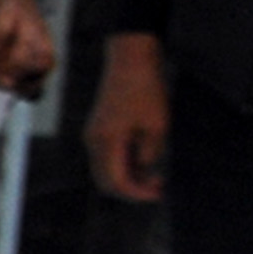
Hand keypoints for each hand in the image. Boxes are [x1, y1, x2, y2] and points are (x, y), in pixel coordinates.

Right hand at [85, 32, 168, 201]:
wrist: (131, 59)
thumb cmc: (145, 89)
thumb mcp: (157, 125)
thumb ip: (150, 154)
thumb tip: (145, 170)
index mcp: (106, 142)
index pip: (116, 182)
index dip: (137, 194)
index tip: (158, 194)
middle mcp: (94, 141)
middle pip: (106, 181)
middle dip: (131, 189)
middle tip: (157, 188)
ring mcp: (94, 135)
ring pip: (106, 170)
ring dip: (128, 177)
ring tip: (155, 175)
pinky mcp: (99, 128)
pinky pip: (107, 157)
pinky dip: (124, 164)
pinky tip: (144, 160)